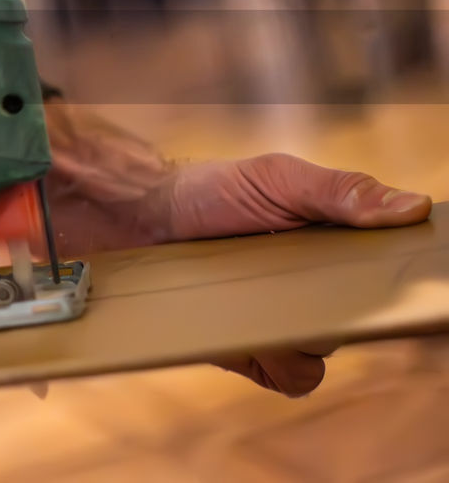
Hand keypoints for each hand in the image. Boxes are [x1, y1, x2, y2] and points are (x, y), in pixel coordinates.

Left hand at [33, 101, 432, 395]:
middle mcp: (317, 294)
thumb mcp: (278, 178)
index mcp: (337, 252)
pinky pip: (286, 376)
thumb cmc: (212, 191)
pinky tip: (246, 327)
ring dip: (300, 334)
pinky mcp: (250, 352)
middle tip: (305, 279)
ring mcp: (282, 325)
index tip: (383, 274)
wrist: (141, 216)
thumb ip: (340, 191)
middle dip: (341, 309)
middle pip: (358, 323)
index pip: (384, 283)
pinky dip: (275, 358)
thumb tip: (412, 208)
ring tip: (260, 296)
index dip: (391, 285)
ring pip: (320, 354)